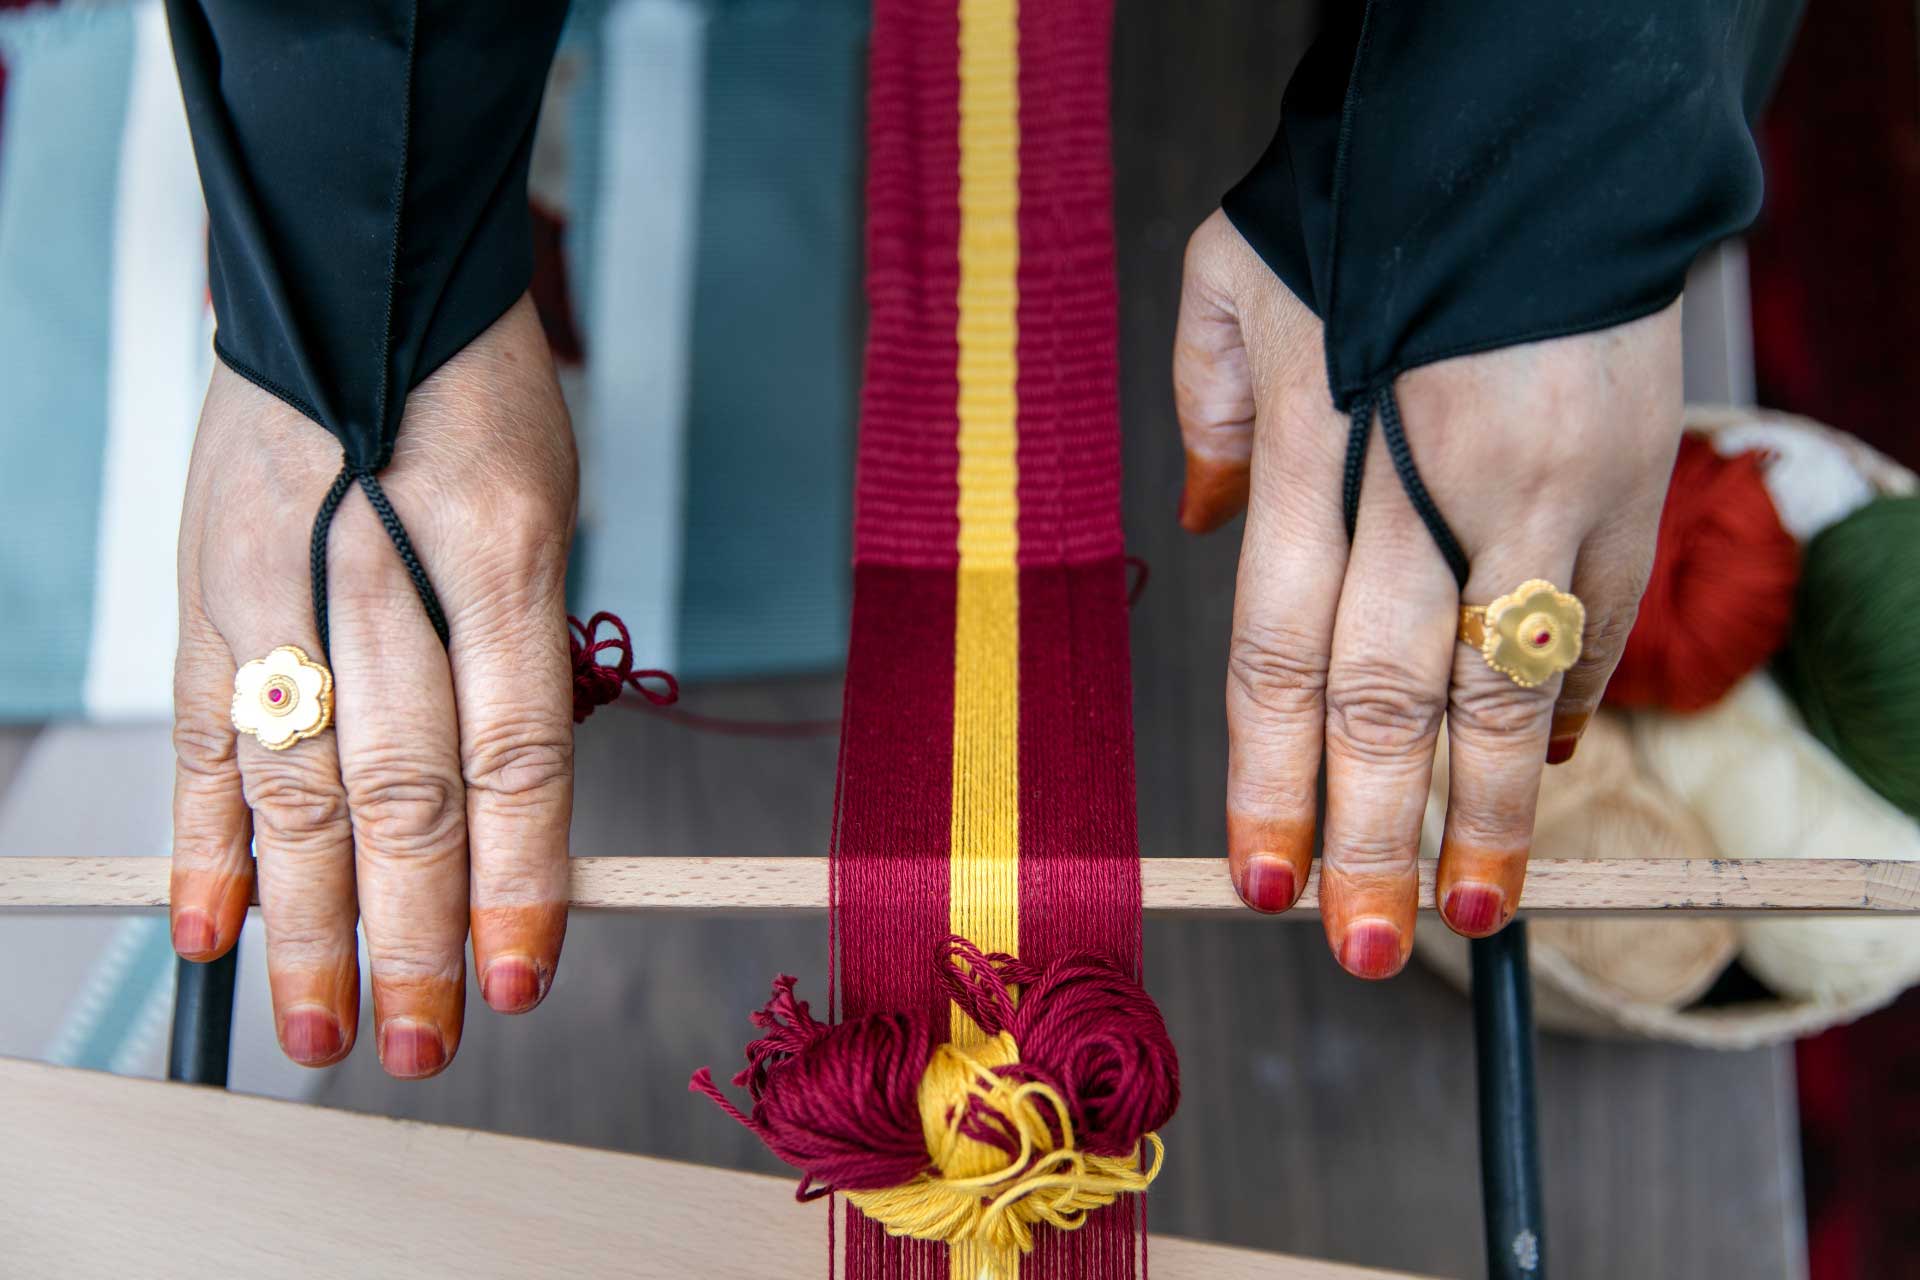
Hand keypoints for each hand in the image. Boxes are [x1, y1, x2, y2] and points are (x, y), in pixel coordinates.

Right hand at [170, 296, 577, 1073]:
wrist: (361, 276)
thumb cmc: (481, 407)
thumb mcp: (545, 517)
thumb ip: (522, 660)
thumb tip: (510, 822)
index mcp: (494, 556)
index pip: (513, 758)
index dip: (518, 884)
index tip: (520, 980)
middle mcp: (380, 579)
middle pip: (402, 795)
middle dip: (414, 937)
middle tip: (421, 1044)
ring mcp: (277, 587)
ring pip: (295, 788)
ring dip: (308, 924)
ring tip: (324, 1028)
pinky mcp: (204, 591)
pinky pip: (199, 736)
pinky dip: (203, 841)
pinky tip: (213, 932)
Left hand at [1173, 211, 1680, 976]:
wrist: (1534, 125)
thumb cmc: (1359, 202)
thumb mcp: (1230, 279)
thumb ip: (1205, 414)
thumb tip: (1202, 528)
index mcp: (1316, 453)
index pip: (1281, 655)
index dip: (1270, 776)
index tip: (1261, 872)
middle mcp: (1421, 490)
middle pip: (1386, 699)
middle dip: (1369, 835)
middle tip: (1356, 946)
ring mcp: (1535, 493)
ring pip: (1507, 688)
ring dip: (1490, 812)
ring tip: (1478, 912)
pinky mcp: (1623, 479)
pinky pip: (1591, 620)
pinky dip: (1562, 701)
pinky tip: (1541, 774)